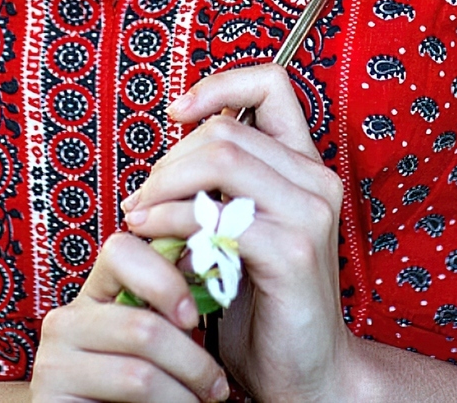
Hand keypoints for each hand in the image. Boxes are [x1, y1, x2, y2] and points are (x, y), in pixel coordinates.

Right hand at [32, 231, 230, 402]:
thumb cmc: (140, 384)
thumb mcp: (156, 339)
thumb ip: (171, 308)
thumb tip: (218, 269)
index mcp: (93, 291)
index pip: (122, 251)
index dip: (164, 279)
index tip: (192, 316)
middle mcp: (65, 320)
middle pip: (143, 326)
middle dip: (193, 362)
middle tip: (216, 385)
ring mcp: (52, 362)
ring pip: (140, 374)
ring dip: (184, 393)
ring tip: (201, 402)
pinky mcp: (52, 399)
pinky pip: (127, 400)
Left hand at [123, 65, 362, 402]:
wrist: (306, 375)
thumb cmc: (264, 308)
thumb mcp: (243, 233)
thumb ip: (222, 191)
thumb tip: (168, 158)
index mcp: (305, 168)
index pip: (271, 83)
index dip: (217, 84)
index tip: (176, 114)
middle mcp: (315, 181)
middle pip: (223, 129)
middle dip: (168, 161)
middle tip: (142, 201)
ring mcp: (308, 213)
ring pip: (218, 160)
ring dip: (163, 189)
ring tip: (141, 222)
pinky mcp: (291, 251)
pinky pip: (215, 216)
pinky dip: (174, 227)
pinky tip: (163, 251)